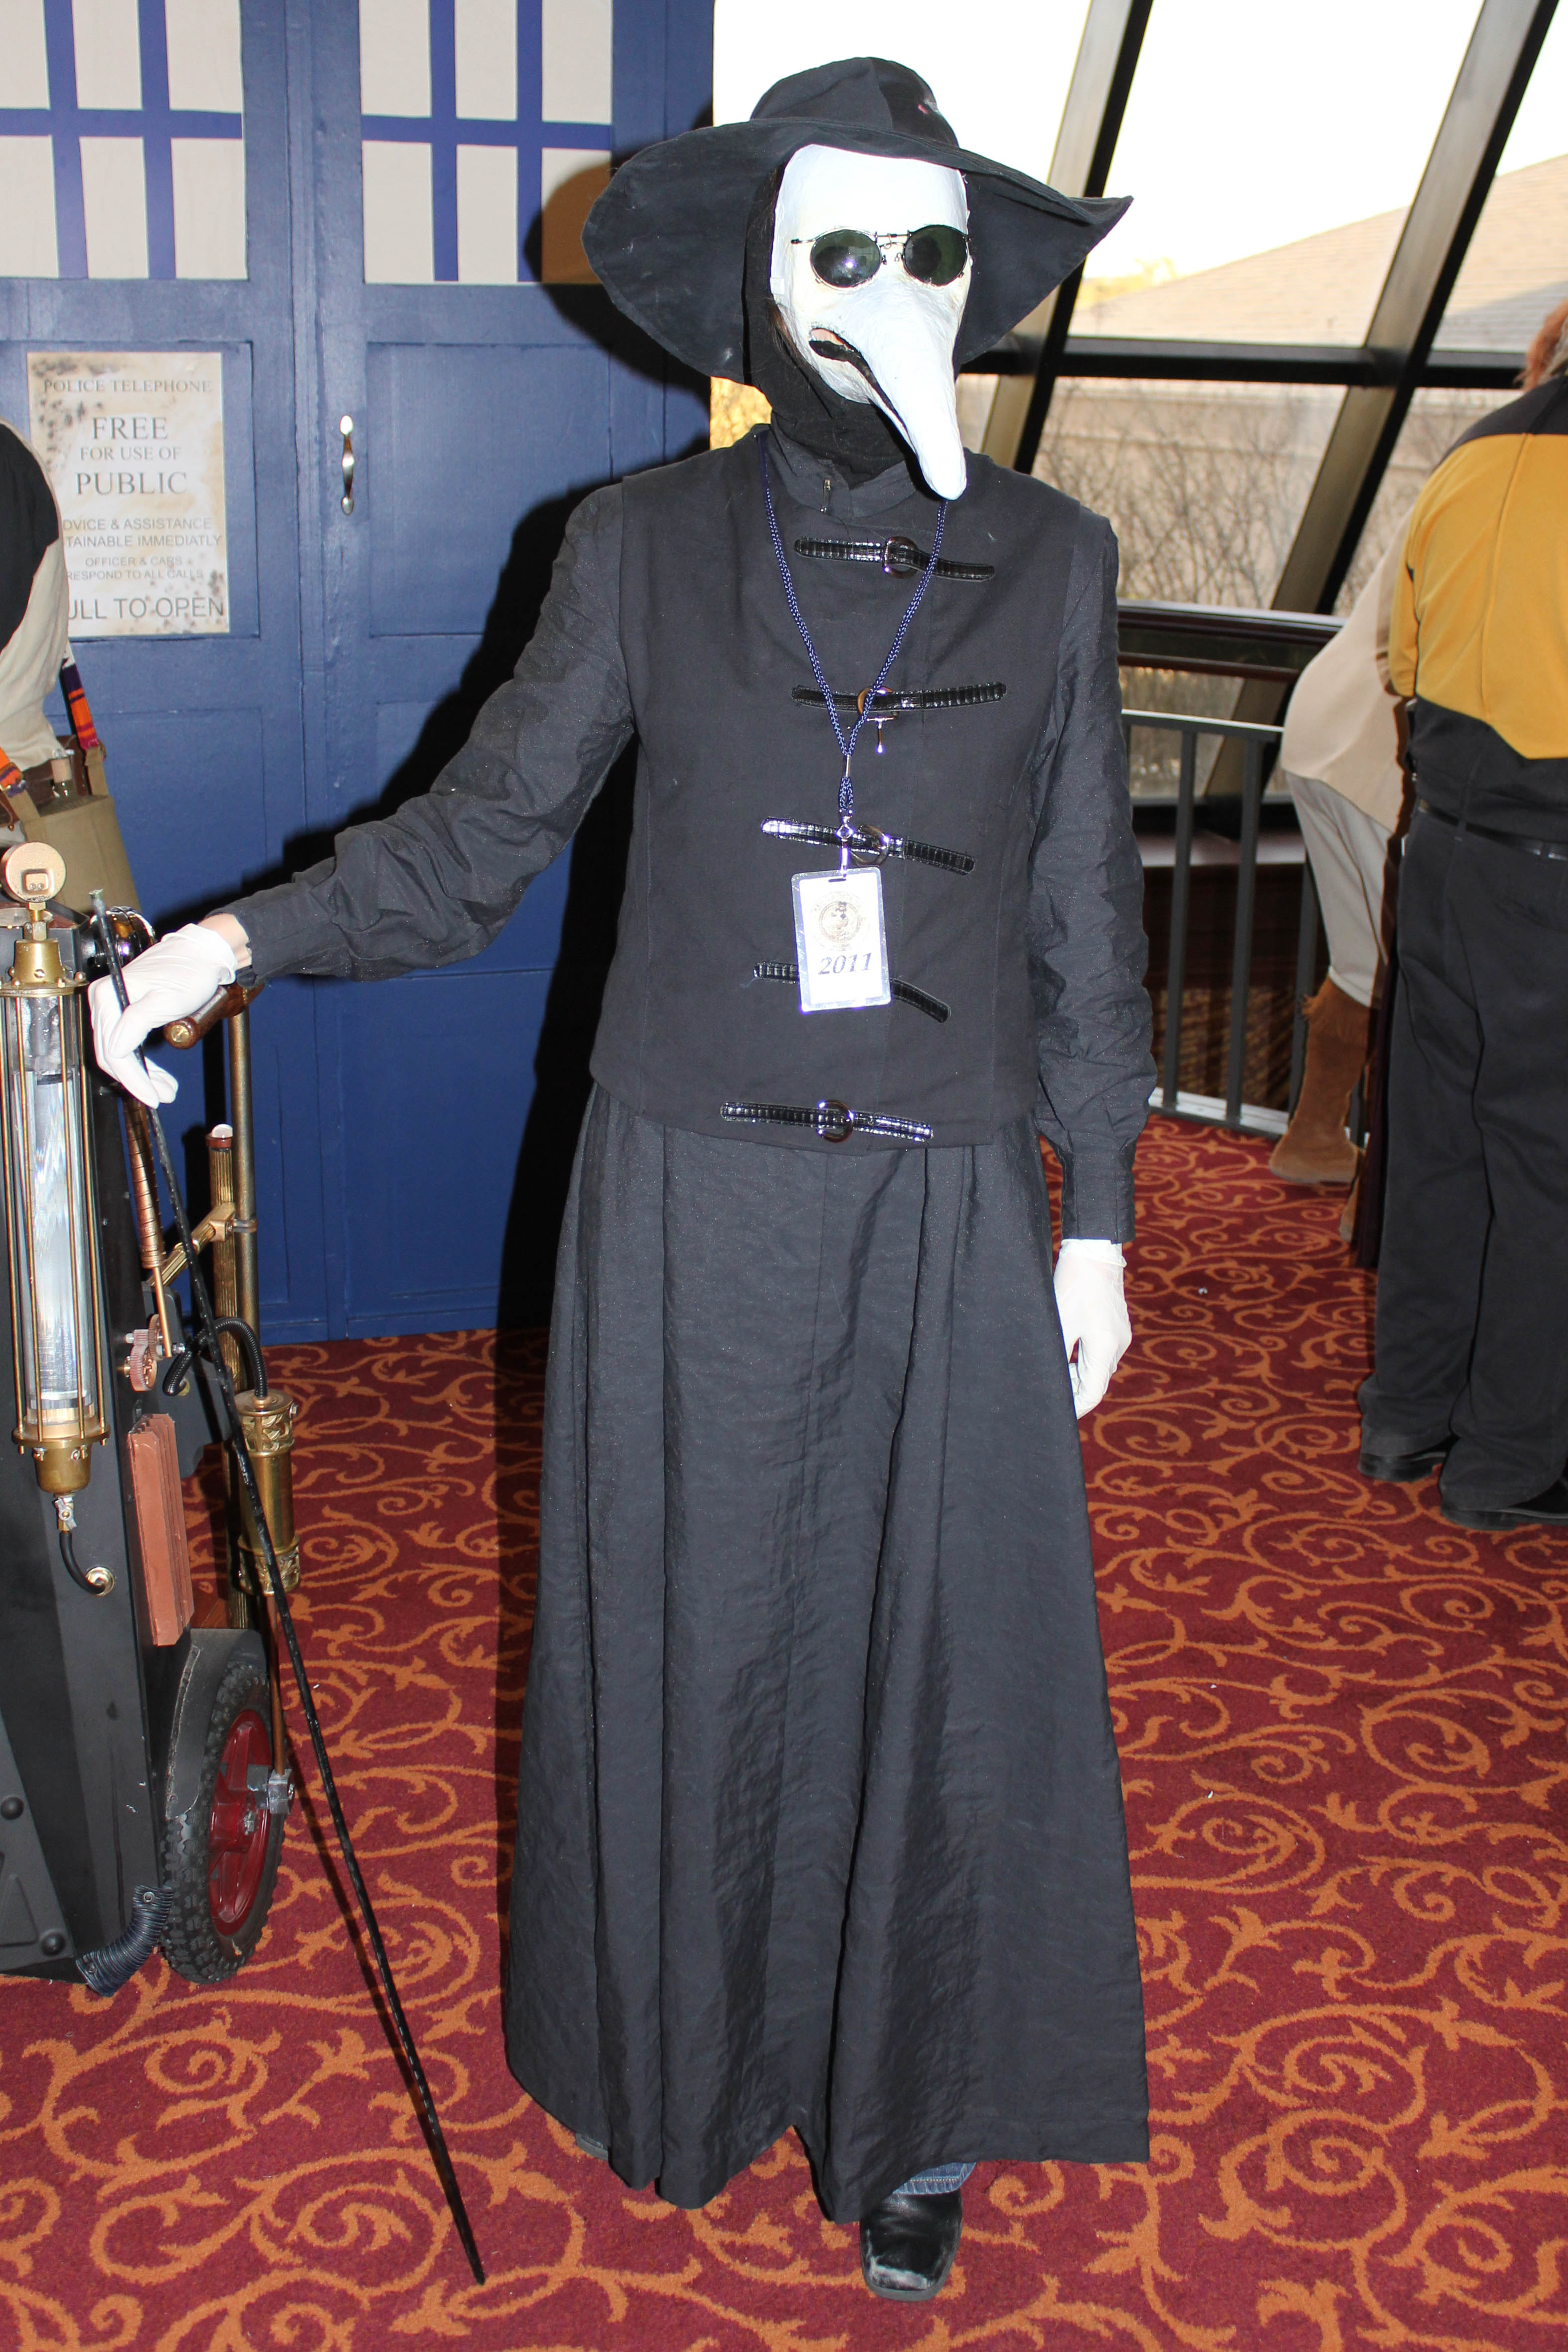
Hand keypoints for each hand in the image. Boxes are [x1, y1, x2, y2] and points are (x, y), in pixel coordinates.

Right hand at [88, 922, 237, 1106]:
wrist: (201, 954)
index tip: (152, 1097)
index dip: (132, 1078)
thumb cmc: (188, 972)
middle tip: (162, 1097)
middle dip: (137, 1080)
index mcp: (108, 996)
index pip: (113, 1051)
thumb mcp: (166, 1000)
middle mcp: (104, 1000)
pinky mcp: (124, 1011)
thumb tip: (114, 1050)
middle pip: (111, 1054)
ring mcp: (113, 1006)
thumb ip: (136, 1023)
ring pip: (119, 1052)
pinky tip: (159, 1077)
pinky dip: (142, 1062)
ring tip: (166, 1091)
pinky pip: (127, 1043)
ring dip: (141, 1075)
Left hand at [1053, 1239, 1130, 1417]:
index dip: (1075, 1406)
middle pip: (1097, 1381)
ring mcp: (1120, 1334)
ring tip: (1054, 1373)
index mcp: (1105, 1348)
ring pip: (1099, 1366)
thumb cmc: (1074, 1284)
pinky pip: (1102, 1351)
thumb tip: (1046, 1378)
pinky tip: (1068, 1352)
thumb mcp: (1059, 1323)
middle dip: (1074, 1390)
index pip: (1093, 1392)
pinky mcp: (1116, 1324)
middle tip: (1049, 1393)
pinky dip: (1085, 1359)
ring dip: (1078, 1374)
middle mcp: (1118, 1345)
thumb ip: (1057, 1355)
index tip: (1057, 1413)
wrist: (1094, 1250)